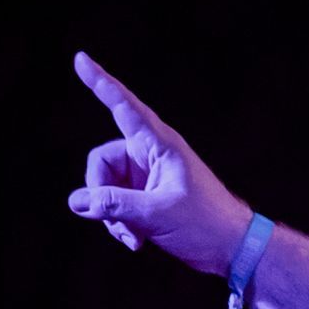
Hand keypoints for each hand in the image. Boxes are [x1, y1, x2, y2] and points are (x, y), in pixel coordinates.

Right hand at [68, 54, 253, 273]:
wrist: (231, 249)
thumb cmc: (205, 224)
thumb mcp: (156, 214)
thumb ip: (113, 206)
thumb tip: (76, 201)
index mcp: (160, 145)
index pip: (124, 107)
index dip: (100, 83)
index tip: (80, 58)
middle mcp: (150, 154)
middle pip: (101, 162)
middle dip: (102, 196)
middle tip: (116, 223)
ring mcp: (147, 176)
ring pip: (106, 188)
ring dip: (112, 216)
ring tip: (132, 237)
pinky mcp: (146, 196)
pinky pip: (116, 204)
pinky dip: (120, 223)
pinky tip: (136, 242)